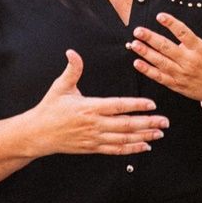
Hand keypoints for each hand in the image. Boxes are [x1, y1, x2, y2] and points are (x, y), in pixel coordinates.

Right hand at [23, 49, 167, 156]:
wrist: (37, 134)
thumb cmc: (50, 109)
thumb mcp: (60, 87)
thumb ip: (72, 70)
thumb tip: (73, 52)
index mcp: (89, 107)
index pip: (118, 106)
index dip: (136, 105)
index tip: (152, 104)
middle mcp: (94, 124)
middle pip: (126, 125)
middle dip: (148, 123)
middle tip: (164, 121)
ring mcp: (94, 138)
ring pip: (124, 139)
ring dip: (143, 137)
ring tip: (159, 134)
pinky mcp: (93, 148)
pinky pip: (115, 150)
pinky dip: (131, 149)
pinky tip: (144, 146)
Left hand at [128, 0, 201, 109]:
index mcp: (201, 49)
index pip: (185, 34)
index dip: (172, 24)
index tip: (160, 16)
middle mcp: (190, 62)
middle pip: (168, 48)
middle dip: (151, 39)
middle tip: (138, 31)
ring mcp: (182, 74)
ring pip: (161, 63)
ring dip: (146, 53)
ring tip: (133, 44)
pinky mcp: (177, 85)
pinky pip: (160, 77)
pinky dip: (148, 71)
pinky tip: (137, 63)